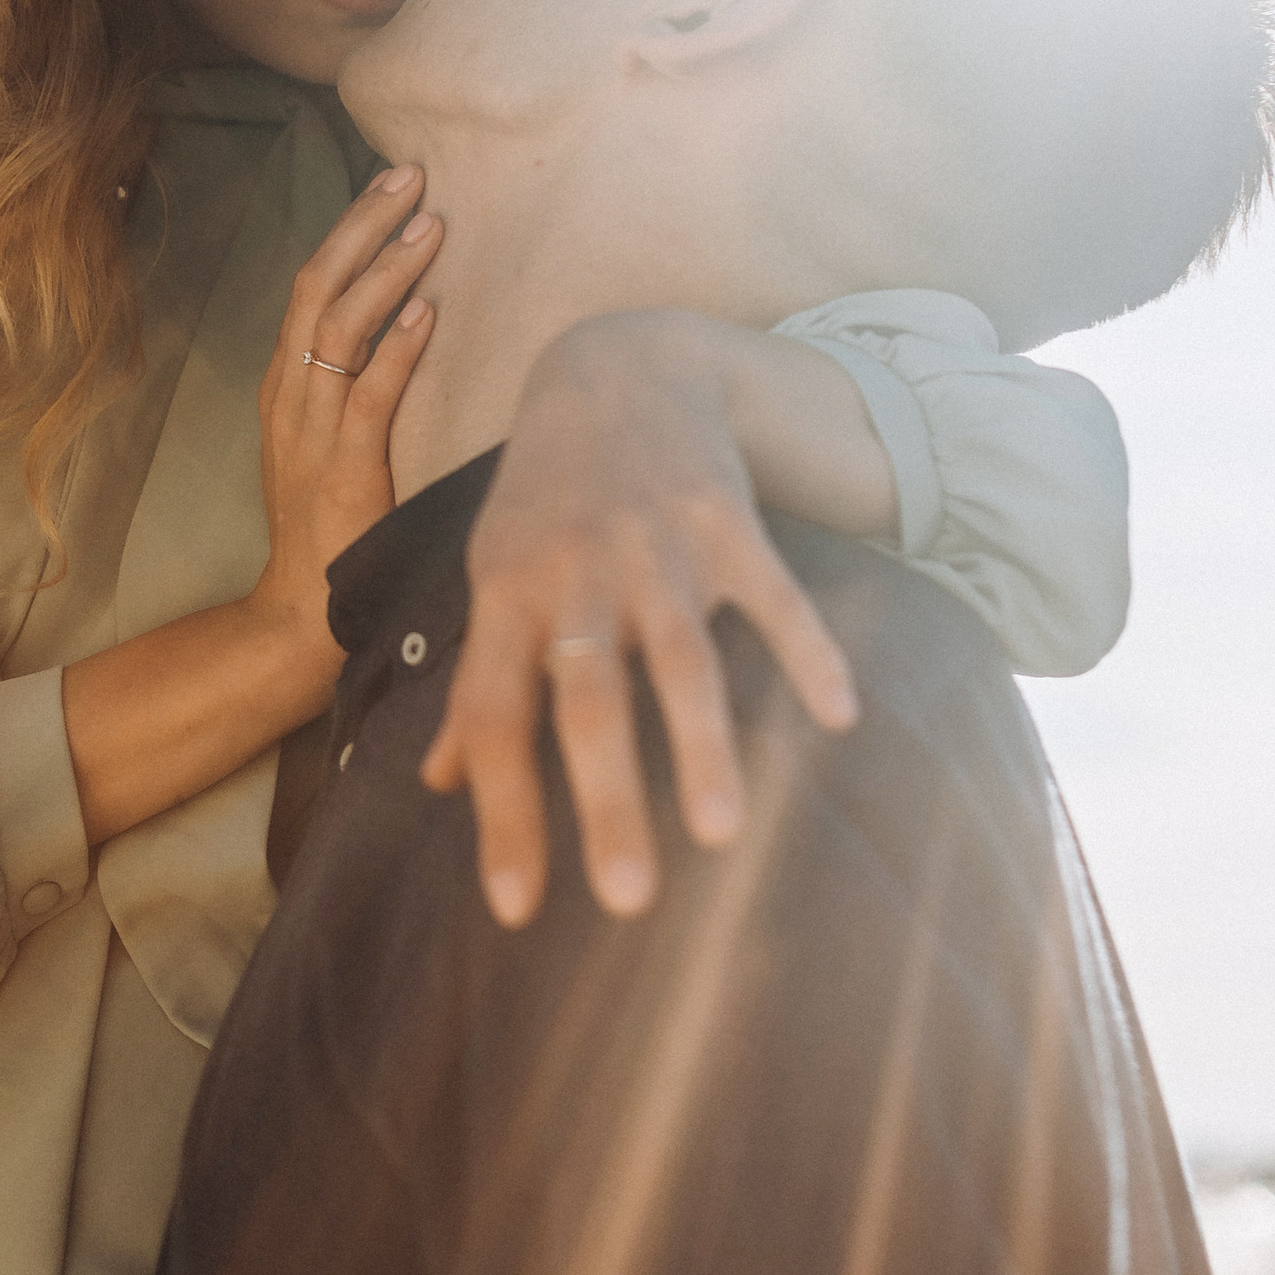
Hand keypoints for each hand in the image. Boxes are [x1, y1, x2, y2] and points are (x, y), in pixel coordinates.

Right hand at [246, 165, 438, 667]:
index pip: (312, 285)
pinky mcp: (342, 469)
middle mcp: (291, 396)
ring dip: (387, 272)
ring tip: (431, 227)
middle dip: (364, 225)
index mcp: (286, 384)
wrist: (303, 610)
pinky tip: (430, 312)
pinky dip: (398, 350)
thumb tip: (410, 323)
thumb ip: (356, 384)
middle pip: (317, 286)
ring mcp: (311, 431)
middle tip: (412, 176)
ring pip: (339, 328)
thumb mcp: (331, 441)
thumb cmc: (330, 525)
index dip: (351, 229)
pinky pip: (368, 396)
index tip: (394, 184)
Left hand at [423, 311, 858, 925]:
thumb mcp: (493, 577)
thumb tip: (434, 783)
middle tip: (627, 900)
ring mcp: (655, 546)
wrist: (616, 365)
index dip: (503, 814)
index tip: (519, 909)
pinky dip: (808, 652)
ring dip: (702, 746)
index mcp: (507, 600)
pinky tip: (840, 719)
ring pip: (680, 658)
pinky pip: (772, 594)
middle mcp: (576, 576)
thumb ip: (476, 682)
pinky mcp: (727, 519)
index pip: (495, 720)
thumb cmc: (544, 498)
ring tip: (723, 836)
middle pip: (588, 700)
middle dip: (606, 799)